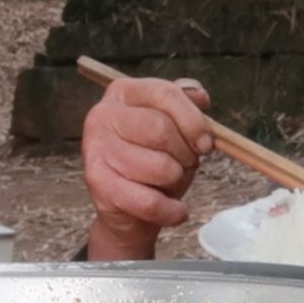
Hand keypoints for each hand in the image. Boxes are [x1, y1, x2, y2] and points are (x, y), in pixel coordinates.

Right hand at [82, 77, 213, 259]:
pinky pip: (150, 202)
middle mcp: (103, 115)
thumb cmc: (152, 160)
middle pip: (161, 130)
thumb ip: (186, 105)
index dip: (194, 120)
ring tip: (171, 182)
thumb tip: (200, 96)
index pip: (165, 94)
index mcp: (123, 92)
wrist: (126, 208)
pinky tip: (176, 210)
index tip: (207, 144)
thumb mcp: (173, 126)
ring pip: (160, 168)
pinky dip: (172, 211)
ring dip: (177, 181)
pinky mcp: (98, 183)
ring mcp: (96, 149)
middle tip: (187, 164)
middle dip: (186, 153)